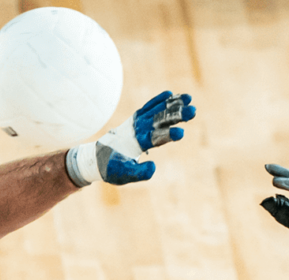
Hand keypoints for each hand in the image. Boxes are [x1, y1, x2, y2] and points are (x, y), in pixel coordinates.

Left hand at [66, 91, 195, 186]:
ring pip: (156, 111)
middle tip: (193, 111)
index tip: (181, 133)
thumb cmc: (111, 168)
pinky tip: (171, 95)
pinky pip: (148, 108)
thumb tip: (153, 168)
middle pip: (159, 120)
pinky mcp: (135, 120)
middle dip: (175, 115)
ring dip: (171, 104)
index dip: (167, 135)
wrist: (96, 158)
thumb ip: (138, 173)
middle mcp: (136, 129)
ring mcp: (135, 123)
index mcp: (135, 143)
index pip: (153, 137)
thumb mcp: (123, 175)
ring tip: (189, 98)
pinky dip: (158, 101)